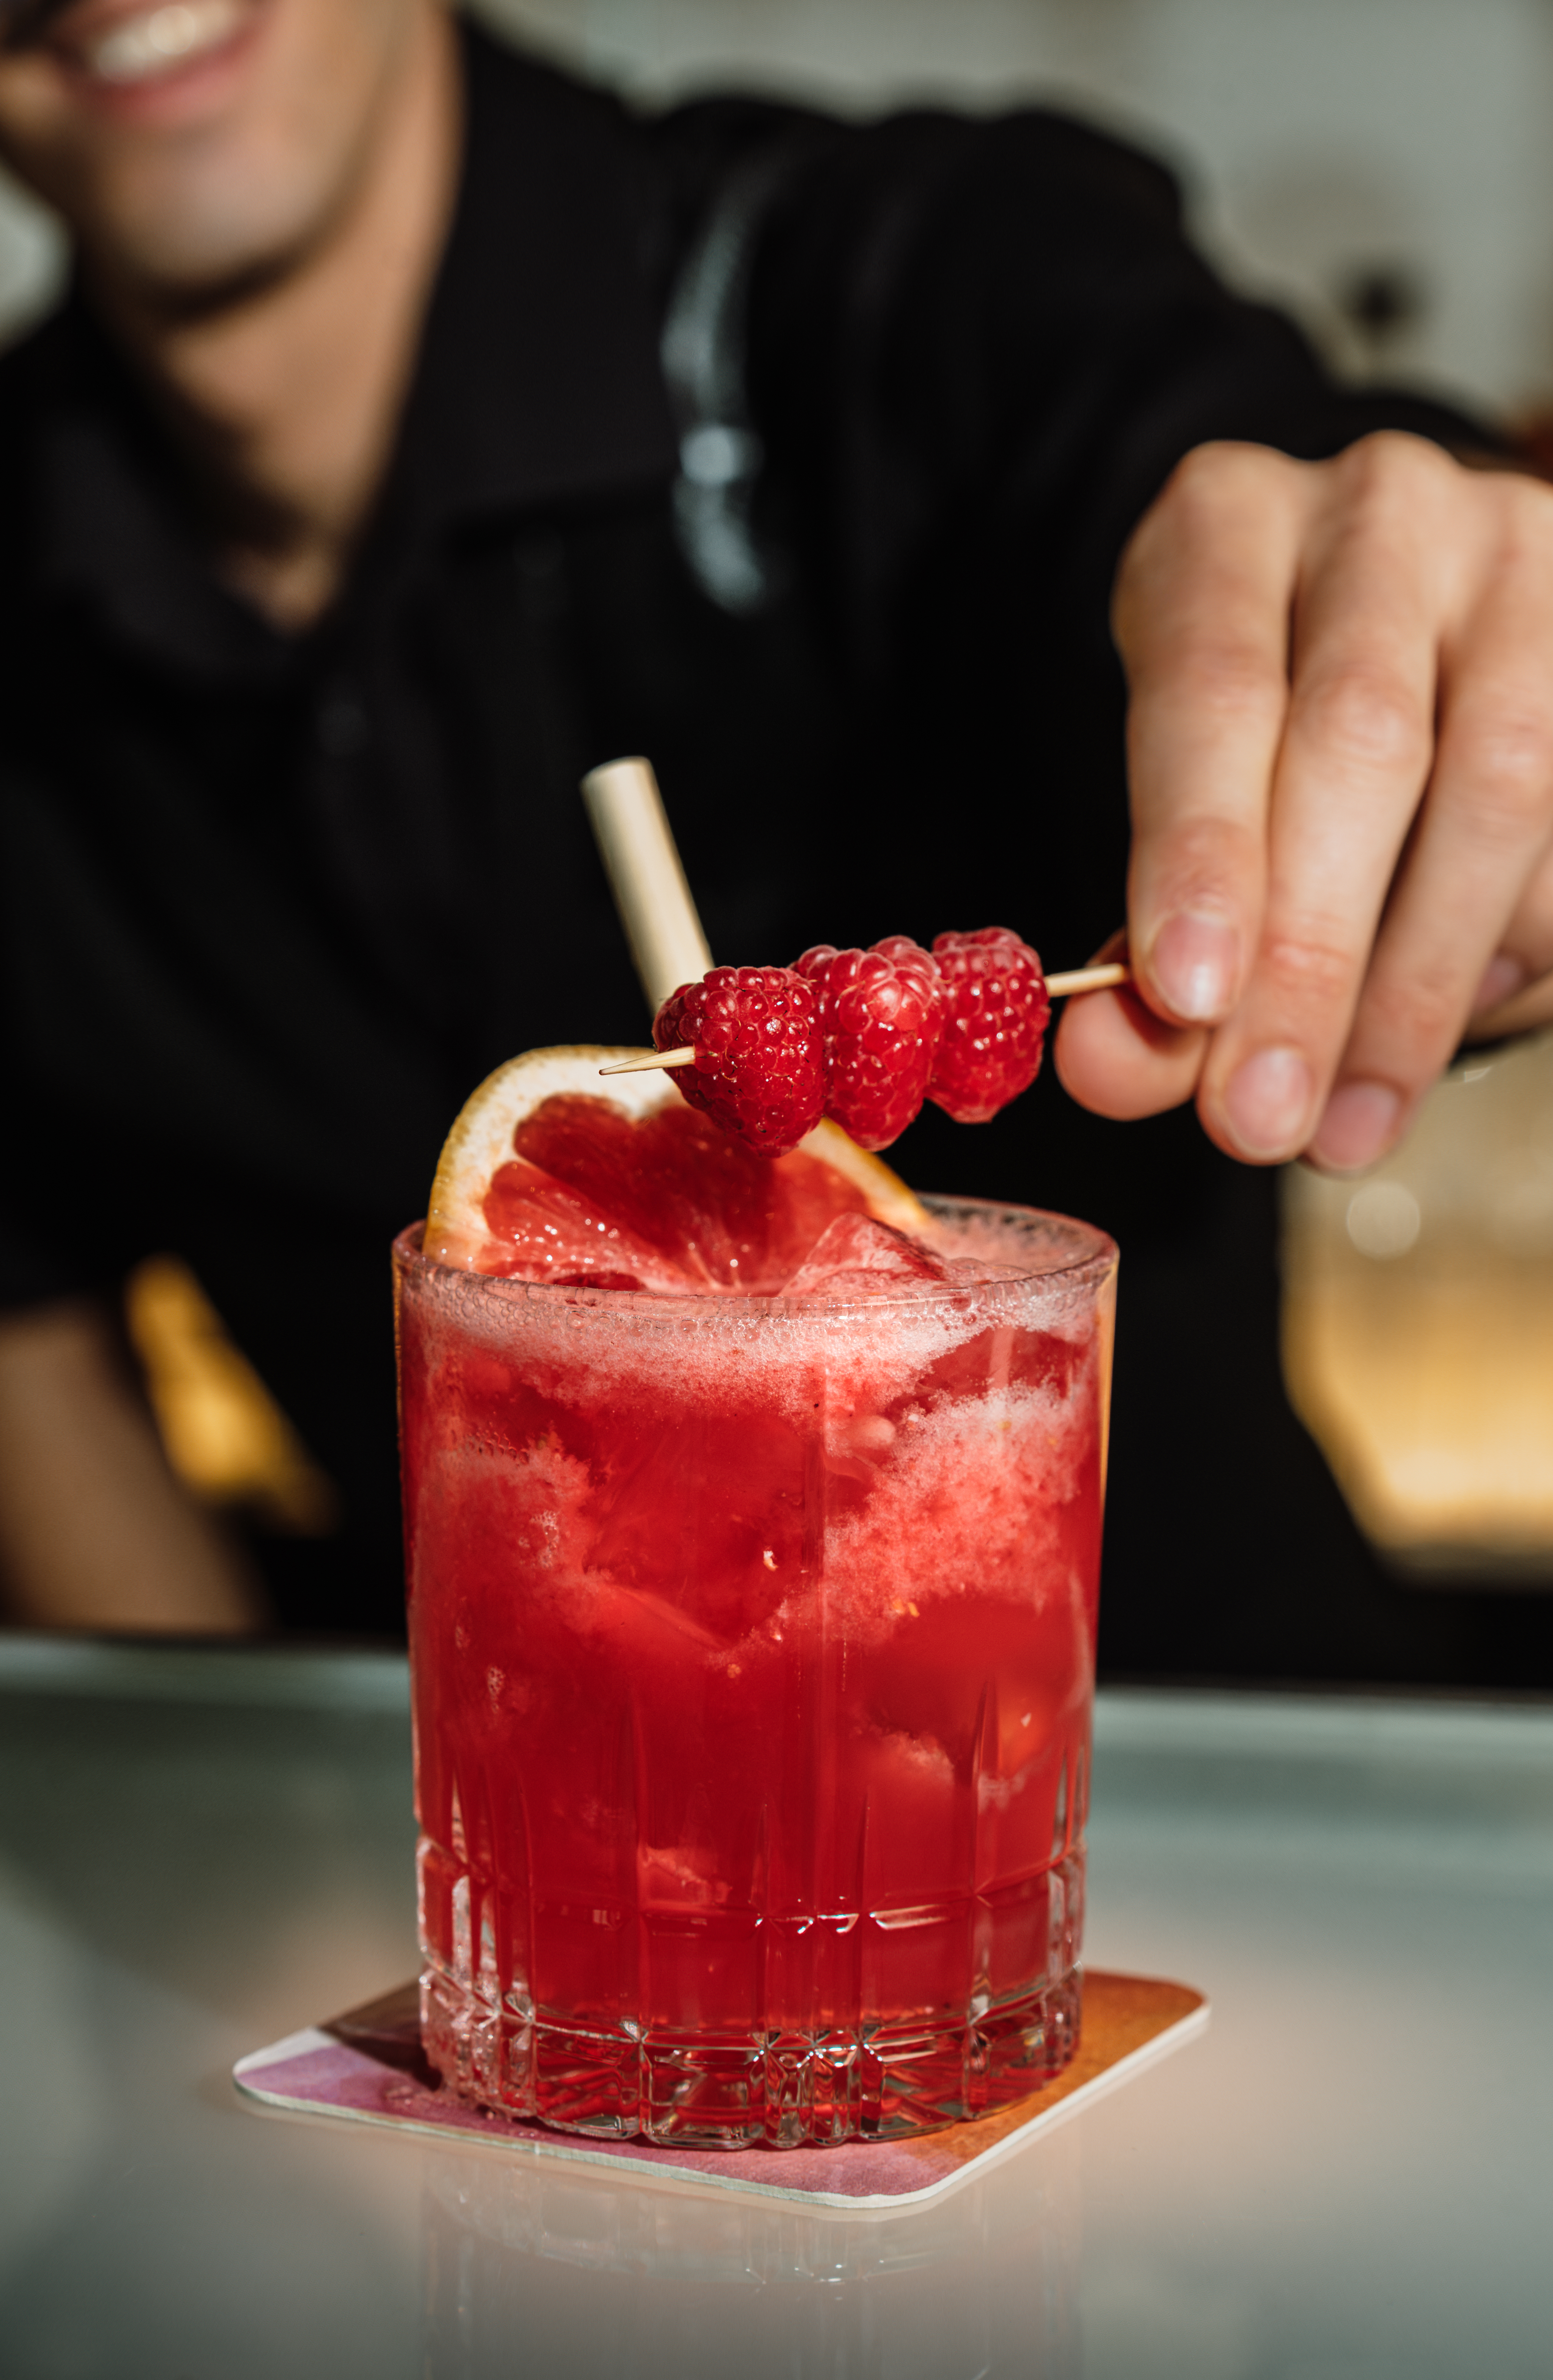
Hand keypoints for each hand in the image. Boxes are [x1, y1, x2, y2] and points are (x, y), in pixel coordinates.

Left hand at [1055, 432, 1552, 1168]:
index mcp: (1225, 524)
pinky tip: (1429, 1039)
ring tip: (1341, 1124)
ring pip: (1499, 782)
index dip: (1201, 850)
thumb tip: (1113, 1067)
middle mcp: (1379, 513)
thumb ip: (1143, 956)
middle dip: (1309, 956)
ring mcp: (1519, 561)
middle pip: (1361, 742)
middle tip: (1258, 1117)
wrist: (1397, 639)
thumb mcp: (1172, 818)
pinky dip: (1507, 952)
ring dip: (1416, 987)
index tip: (1186, 1000)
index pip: (1211, 687)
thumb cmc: (1252, 742)